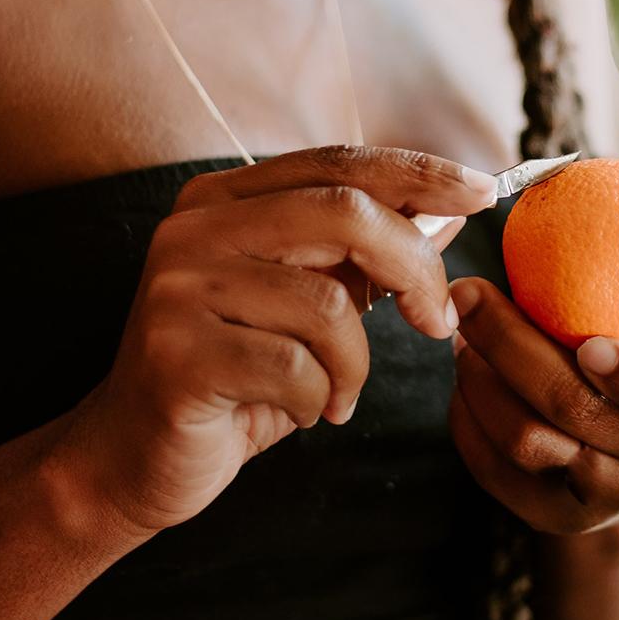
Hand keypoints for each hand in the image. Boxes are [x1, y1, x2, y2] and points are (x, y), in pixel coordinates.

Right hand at [56, 146, 497, 535]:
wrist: (133, 456)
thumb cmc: (237, 374)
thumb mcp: (308, 303)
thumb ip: (366, 256)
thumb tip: (447, 213)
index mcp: (225, 199)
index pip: (338, 163)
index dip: (419, 173)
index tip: (485, 191)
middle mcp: (195, 227)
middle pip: (344, 214)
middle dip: (414, 269)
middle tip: (438, 323)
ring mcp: (179, 287)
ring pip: (328, 306)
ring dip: (355, 364)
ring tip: (335, 391)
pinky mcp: (175, 353)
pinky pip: (298, 368)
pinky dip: (320, 399)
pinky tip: (300, 412)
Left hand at [448, 196, 618, 534]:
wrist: (614, 434)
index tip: (590, 343)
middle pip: (578, 413)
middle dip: (513, 348)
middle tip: (468, 293)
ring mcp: (603, 495)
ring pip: (527, 441)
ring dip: (481, 379)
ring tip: (459, 332)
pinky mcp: (549, 513)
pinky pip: (492, 470)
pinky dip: (466, 417)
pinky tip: (461, 373)